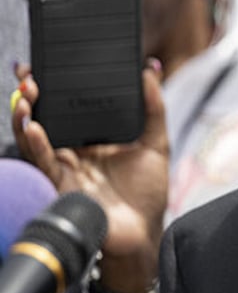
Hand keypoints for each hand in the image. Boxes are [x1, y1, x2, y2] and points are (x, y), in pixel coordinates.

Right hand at [10, 61, 168, 291]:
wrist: (144, 232)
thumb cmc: (147, 191)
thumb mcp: (156, 142)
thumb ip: (153, 107)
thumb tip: (150, 70)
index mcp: (91, 136)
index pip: (67, 104)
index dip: (53, 83)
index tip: (44, 60)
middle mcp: (72, 149)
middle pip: (44, 116)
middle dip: (31, 93)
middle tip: (28, 72)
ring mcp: (63, 166)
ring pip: (34, 136)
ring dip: (26, 114)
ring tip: (26, 94)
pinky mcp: (59, 185)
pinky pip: (42, 162)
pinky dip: (35, 143)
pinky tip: (33, 127)